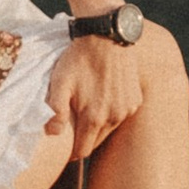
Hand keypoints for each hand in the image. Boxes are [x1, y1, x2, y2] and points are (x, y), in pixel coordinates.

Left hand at [44, 36, 143, 160]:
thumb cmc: (79, 59)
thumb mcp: (60, 82)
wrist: (106, 36)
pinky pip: (122, 115)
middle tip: (74, 127)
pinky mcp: (136, 100)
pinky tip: (103, 98)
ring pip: (110, 128)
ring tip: (88, 110)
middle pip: (96, 141)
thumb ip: (55, 111)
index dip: (72, 152)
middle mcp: (114, 118)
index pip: (82, 151)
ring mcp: (127, 109)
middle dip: (85, 139)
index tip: (65, 147)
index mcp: (94, 118)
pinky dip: (112, 112)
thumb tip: (52, 134)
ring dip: (99, 125)